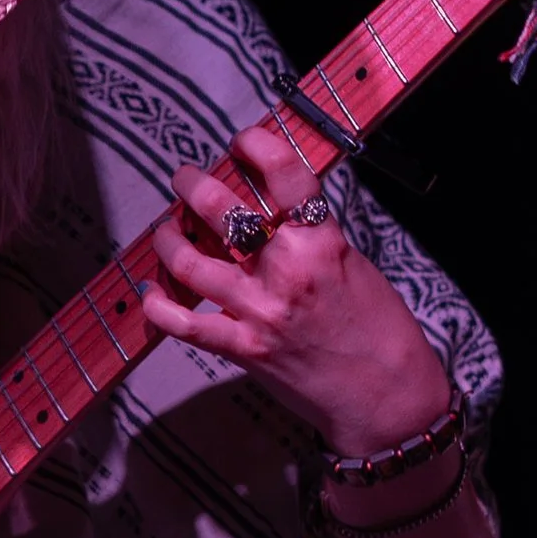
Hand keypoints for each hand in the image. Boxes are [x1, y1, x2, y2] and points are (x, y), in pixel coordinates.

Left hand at [143, 126, 450, 455]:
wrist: (386, 397)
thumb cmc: (380, 331)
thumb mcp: (355, 266)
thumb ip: (313, 238)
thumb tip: (277, 213)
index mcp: (321, 242)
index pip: (283, 174)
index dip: (256, 145)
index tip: (242, 140)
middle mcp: (287, 270)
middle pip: (221, 209)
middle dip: (192, 184)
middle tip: (184, 178)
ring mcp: (260, 311)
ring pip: (190, 261)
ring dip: (167, 239)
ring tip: (164, 231)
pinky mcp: (244, 349)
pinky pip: (185, 323)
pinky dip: (159, 306)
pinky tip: (150, 293)